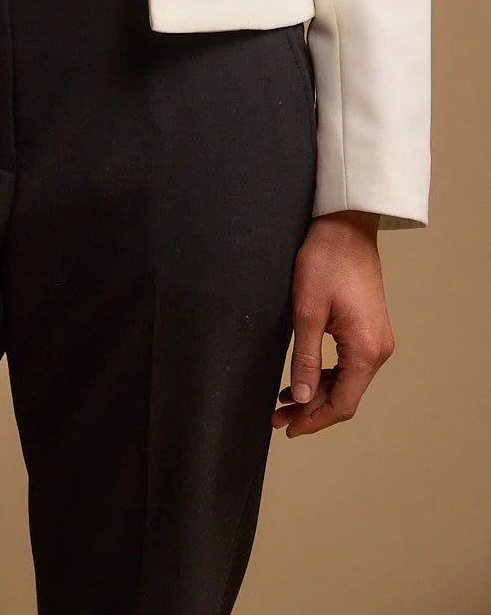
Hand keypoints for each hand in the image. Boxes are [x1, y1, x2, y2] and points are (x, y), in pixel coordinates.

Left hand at [273, 211, 394, 436]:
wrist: (345, 227)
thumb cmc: (326, 261)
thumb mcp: (307, 312)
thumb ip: (304, 358)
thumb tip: (300, 397)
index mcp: (366, 350)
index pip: (342, 403)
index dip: (314, 420)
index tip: (288, 428)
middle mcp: (378, 350)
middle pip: (345, 396)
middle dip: (311, 409)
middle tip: (278, 417)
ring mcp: (376, 339)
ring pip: (346, 381)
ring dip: (316, 393)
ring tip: (283, 401)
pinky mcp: (369, 329)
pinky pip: (349, 364)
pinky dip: (325, 374)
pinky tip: (301, 377)